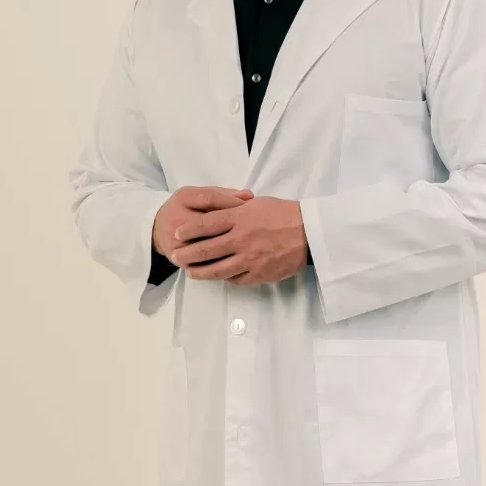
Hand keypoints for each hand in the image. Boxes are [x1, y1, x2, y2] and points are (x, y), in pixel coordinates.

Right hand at [152, 186, 254, 258]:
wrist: (157, 228)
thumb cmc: (185, 208)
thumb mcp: (198, 195)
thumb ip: (223, 194)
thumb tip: (249, 195)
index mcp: (184, 199)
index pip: (210, 198)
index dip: (231, 201)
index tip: (248, 206)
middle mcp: (178, 219)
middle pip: (209, 223)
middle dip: (233, 226)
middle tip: (251, 230)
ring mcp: (177, 241)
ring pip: (207, 246)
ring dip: (228, 247)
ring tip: (246, 247)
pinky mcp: (180, 259)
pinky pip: (202, 263)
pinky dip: (219, 263)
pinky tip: (235, 263)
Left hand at [169, 195, 307, 285]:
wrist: (310, 232)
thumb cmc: (283, 213)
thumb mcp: (256, 205)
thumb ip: (234, 210)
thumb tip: (214, 214)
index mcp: (239, 218)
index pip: (205, 224)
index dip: (188, 230)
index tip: (176, 234)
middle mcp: (241, 239)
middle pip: (205, 250)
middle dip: (186, 254)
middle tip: (175, 257)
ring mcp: (249, 259)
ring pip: (217, 270)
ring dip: (200, 272)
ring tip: (190, 273)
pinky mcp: (259, 274)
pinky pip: (236, 280)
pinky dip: (225, 279)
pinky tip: (218, 277)